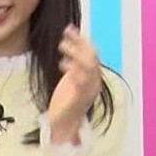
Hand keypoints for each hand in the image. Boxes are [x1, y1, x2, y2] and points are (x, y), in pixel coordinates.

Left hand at [45, 25, 103, 142]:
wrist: (64, 126)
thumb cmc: (67, 101)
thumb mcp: (72, 79)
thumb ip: (73, 65)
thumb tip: (69, 44)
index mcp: (93, 78)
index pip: (92, 54)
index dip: (81, 40)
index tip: (69, 28)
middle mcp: (94, 83)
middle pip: (92, 58)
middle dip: (80, 44)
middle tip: (64, 36)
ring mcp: (88, 91)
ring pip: (89, 67)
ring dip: (76, 54)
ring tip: (61, 46)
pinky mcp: (79, 100)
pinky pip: (81, 82)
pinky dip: (74, 71)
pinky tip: (62, 63)